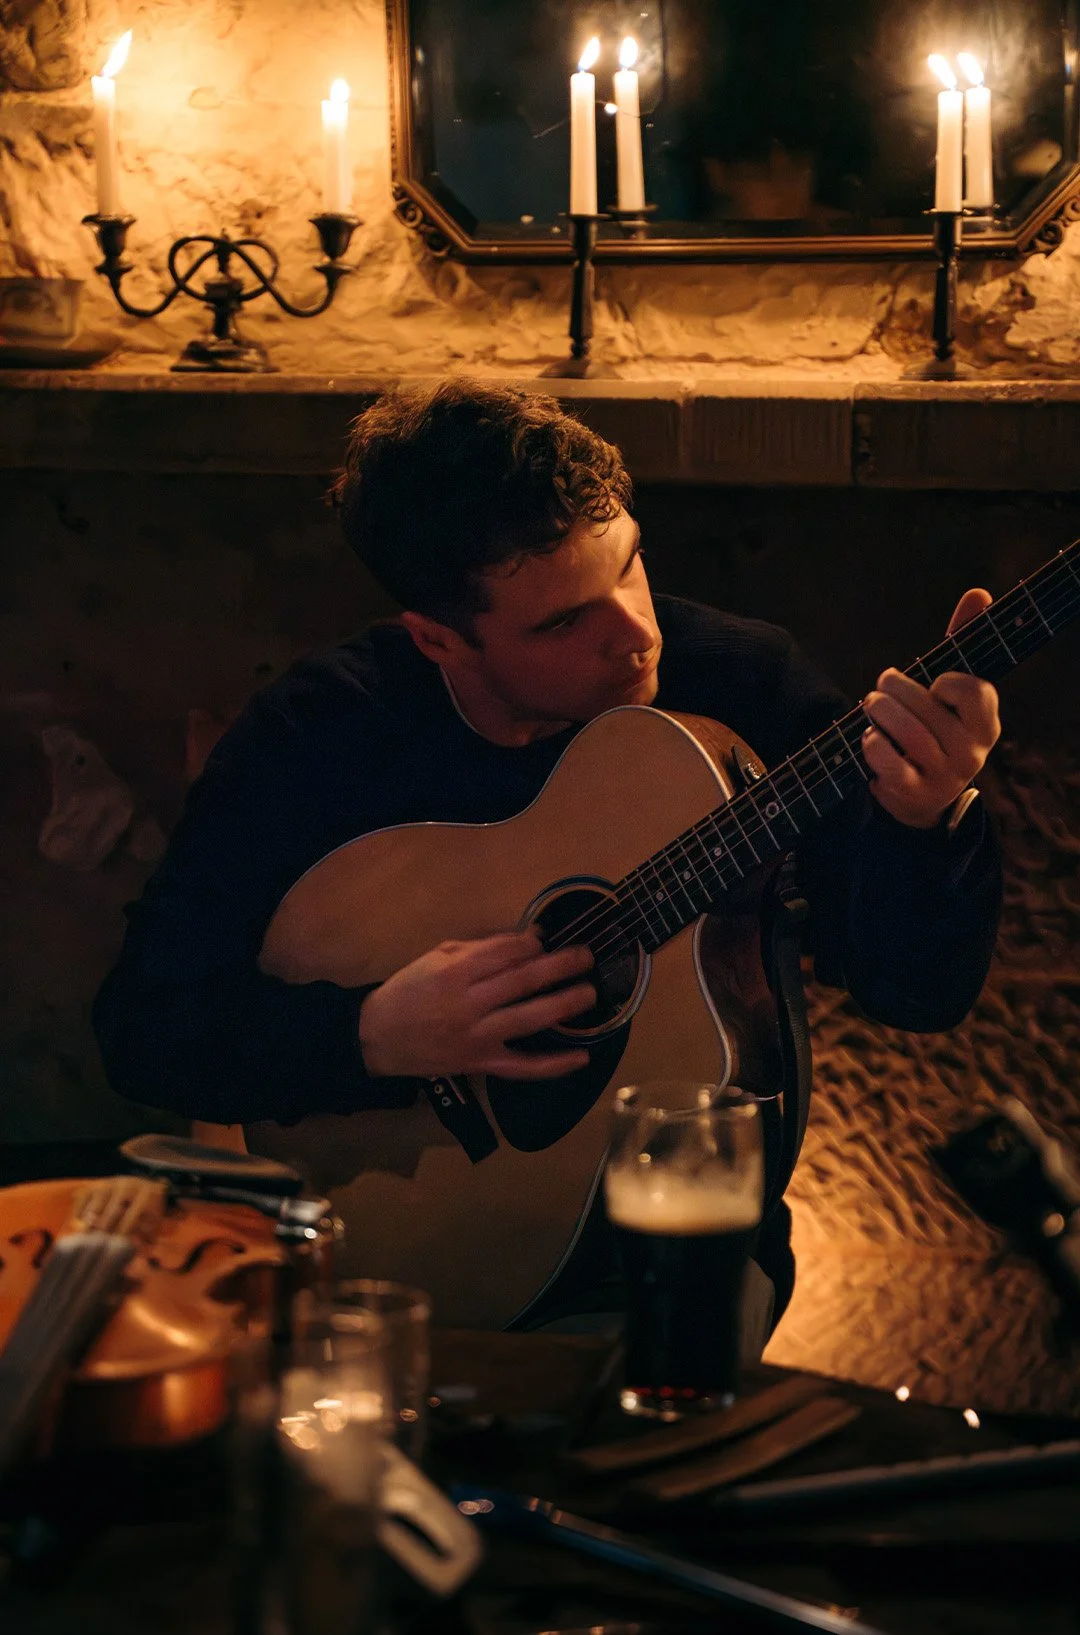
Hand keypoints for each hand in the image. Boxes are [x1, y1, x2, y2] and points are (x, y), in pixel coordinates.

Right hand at [358, 928, 595, 1079]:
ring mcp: (477, 1037)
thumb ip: (478, 948)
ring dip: (563, 1005)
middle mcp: (468, 1004)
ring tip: (589, 993)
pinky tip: (581, 1058)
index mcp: (454, 972)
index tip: (547, 940)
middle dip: (559, 967)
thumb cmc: (410, 990)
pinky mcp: (481, 1064)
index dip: (531, 944)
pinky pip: (522, 1067)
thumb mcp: (435, 957)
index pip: (503, 953)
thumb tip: (526, 939)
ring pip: (528, 1019)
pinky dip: (553, 1065)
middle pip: (522, 982)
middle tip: (586, 957)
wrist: (379, 1038)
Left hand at [862, 587, 1001, 828]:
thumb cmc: (937, 725)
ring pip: (910, 735)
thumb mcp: (951, 689)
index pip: (976, 692)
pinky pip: (891, 764)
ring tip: (872, 704)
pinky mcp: (913, 793)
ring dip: (881, 712)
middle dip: (896, 688)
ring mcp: (943, 776)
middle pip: (931, 710)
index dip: (948, 681)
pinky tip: (868, 736)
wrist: (924, 793)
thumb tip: (979, 593)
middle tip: (882, 685)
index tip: (934, 681)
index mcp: (986, 723)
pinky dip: (873, 744)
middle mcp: (971, 753)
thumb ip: (962, 643)